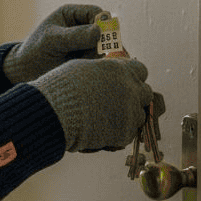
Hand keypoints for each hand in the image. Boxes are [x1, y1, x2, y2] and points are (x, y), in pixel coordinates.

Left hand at [4, 4, 104, 82]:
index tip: (100, 37)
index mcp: (71, 14)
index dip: (102, 23)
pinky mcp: (85, 57)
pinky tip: (77, 67)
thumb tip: (99, 31)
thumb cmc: (34, 51)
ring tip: (76, 62)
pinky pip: (98, 59)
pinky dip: (92, 63)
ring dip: (95, 55)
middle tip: (90, 53)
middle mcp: (80, 26)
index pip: (96, 12)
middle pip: (104, 30)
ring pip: (103, 46)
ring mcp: (84, 42)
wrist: (25, 72)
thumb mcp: (52, 40)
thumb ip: (75, 36)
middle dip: (100, 42)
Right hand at [27, 58, 165, 152]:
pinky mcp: (124, 131)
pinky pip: (129, 133)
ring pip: (140, 115)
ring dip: (128, 117)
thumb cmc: (62, 87)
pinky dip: (119, 133)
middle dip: (135, 98)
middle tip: (118, 103)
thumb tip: (110, 72)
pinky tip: (102, 130)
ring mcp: (130, 111)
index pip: (141, 70)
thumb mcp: (83, 67)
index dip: (133, 77)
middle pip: (146, 93)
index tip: (124, 82)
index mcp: (120, 69)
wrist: (55, 112)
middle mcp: (130, 88)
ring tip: (107, 118)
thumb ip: (104, 69)